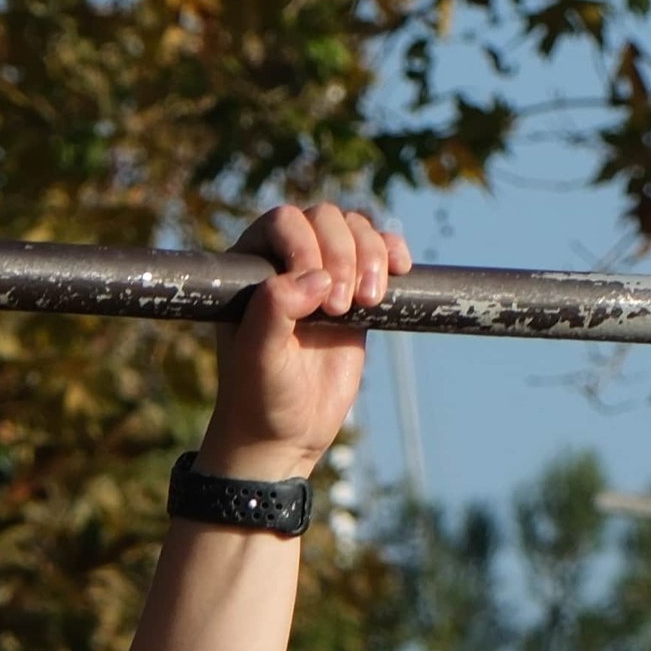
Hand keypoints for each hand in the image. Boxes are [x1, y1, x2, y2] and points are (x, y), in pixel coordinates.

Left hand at [198, 197, 410, 482]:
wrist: (287, 431)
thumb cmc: (260, 394)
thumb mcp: (259, 355)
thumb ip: (275, 310)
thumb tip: (316, 277)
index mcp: (251, 265)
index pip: (284, 222)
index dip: (308, 245)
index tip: (318, 296)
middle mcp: (286, 260)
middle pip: (326, 219)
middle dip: (344, 254)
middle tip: (338, 308)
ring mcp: (323, 272)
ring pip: (356, 229)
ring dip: (372, 256)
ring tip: (367, 303)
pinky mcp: (355, 290)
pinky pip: (381, 249)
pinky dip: (394, 252)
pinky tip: (399, 272)